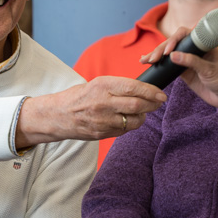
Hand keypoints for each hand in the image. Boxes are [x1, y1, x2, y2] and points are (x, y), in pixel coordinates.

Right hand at [16, 76, 165, 148]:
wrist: (57, 115)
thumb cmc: (80, 96)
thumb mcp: (97, 84)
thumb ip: (118, 87)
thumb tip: (144, 89)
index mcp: (102, 85)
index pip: (133, 87)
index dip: (151, 91)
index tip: (161, 93)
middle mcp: (103, 102)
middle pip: (137, 105)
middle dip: (153, 104)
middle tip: (159, 102)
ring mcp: (102, 120)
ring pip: (134, 120)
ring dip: (143, 116)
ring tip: (143, 111)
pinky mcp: (101, 134)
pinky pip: (124, 130)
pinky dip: (131, 125)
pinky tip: (128, 119)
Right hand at [141, 28, 217, 109]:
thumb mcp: (209, 70)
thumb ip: (192, 62)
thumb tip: (172, 56)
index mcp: (203, 43)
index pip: (184, 34)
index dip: (174, 39)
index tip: (168, 51)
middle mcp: (193, 48)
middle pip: (173, 43)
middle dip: (161, 49)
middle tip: (153, 58)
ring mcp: (186, 59)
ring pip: (168, 53)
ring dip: (155, 55)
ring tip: (144, 60)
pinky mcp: (182, 70)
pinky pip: (167, 64)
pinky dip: (158, 63)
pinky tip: (147, 62)